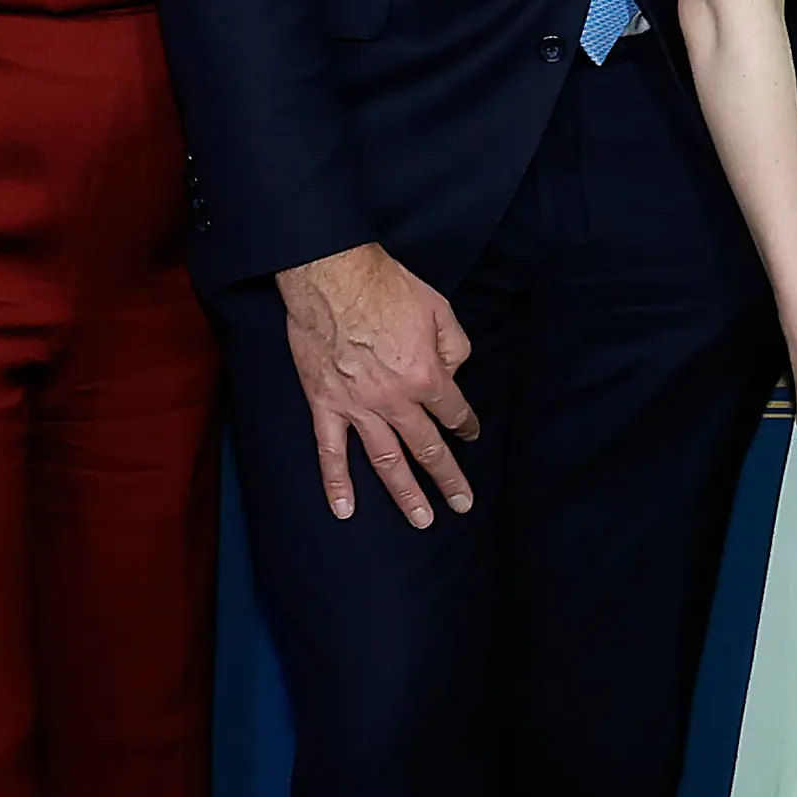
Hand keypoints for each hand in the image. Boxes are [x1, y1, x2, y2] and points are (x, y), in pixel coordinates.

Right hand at [276, 240, 479, 526]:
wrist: (331, 275)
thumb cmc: (386, 286)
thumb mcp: (439, 308)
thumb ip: (455, 346)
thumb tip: (453, 371)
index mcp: (426, 376)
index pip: (454, 411)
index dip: (466, 424)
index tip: (470, 434)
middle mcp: (395, 400)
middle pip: (428, 448)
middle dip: (448, 478)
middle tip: (462, 504)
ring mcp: (358, 406)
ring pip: (386, 460)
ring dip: (405, 493)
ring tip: (422, 520)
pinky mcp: (325, 404)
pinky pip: (330, 451)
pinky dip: (336, 483)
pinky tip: (344, 510)